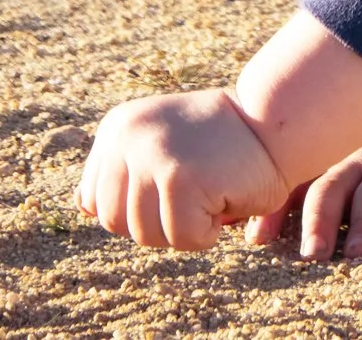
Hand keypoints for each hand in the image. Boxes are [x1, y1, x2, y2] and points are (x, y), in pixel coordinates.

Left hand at [73, 88, 285, 251]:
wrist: (279, 124)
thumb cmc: (224, 143)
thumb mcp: (162, 145)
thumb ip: (124, 171)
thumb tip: (82, 204)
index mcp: (117, 128)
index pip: (96, 203)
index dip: (140, 208)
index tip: (176, 181)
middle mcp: (127, 137)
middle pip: (116, 224)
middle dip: (161, 221)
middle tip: (199, 189)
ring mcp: (151, 155)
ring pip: (147, 236)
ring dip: (187, 228)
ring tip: (212, 189)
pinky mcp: (179, 177)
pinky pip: (183, 238)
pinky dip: (209, 232)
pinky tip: (226, 197)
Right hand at [249, 97, 361, 260]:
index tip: (360, 250)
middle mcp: (353, 166)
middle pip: (331, 193)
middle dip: (321, 224)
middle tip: (313, 255)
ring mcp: (326, 163)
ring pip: (298, 187)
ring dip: (280, 213)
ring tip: (262, 239)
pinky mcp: (308, 166)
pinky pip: (281, 183)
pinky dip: (263, 203)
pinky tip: (247, 227)